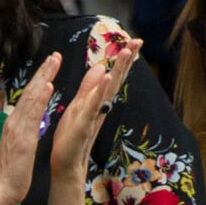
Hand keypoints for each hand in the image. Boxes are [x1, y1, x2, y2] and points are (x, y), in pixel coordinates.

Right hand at [0, 53, 61, 204]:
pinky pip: (32, 114)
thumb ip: (22, 128)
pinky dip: (40, 98)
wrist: (1, 190)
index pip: (30, 95)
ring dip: (43, 77)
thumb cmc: (12, 170)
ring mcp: (17, 127)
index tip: (50, 64)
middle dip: (43, 71)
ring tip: (53, 62)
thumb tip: (27, 119)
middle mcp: (15, 120)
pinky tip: (47, 85)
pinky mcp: (22, 137)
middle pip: (30, 90)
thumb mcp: (18, 143)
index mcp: (16, 122)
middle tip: (55, 55)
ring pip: (31, 97)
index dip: (40, 78)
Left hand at [49, 38, 142, 178]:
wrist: (66, 163)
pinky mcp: (85, 124)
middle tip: (138, 41)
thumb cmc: (72, 136)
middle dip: (127, 59)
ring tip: (127, 52)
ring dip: (119, 69)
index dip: (124, 59)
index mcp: (99, 100)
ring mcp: (95, 114)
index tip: (134, 41)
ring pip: (109, 89)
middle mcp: (101, 106)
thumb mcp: (80, 105)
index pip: (114, 75)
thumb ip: (90, 86)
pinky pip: (95, 105)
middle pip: (117, 78)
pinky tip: (108, 77)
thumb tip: (102, 67)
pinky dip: (101, 91)